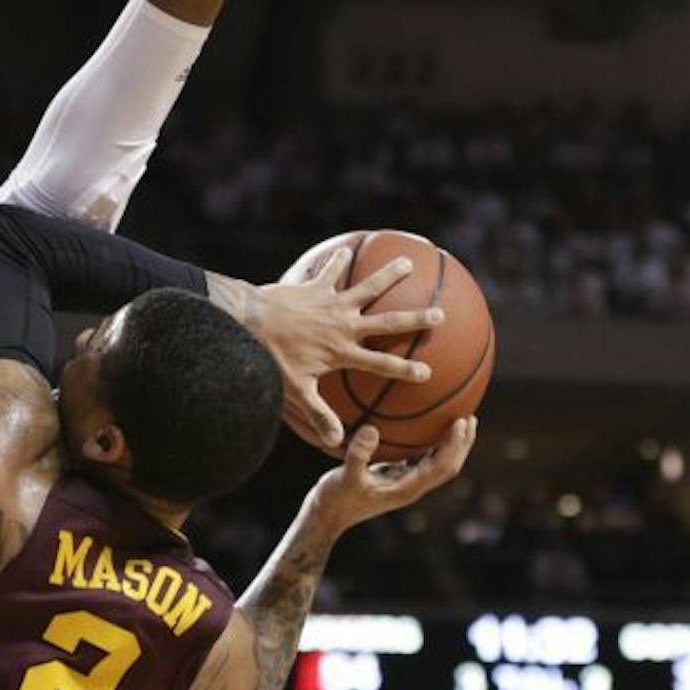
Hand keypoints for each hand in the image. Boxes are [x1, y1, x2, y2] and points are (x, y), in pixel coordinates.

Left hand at [246, 252, 445, 450]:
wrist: (250, 324)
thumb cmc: (272, 360)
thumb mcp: (296, 391)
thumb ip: (318, 414)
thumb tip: (335, 442)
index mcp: (342, 352)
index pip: (381, 364)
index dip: (404, 370)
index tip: (427, 373)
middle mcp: (344, 325)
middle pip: (387, 322)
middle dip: (415, 319)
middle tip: (439, 314)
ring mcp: (331, 303)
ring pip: (368, 287)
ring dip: (389, 275)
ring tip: (409, 263)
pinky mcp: (315, 287)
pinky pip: (331, 271)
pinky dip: (339, 260)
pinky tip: (348, 247)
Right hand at [308, 417, 476, 534]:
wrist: (325, 517)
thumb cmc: (335, 500)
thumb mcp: (345, 478)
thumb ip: (358, 456)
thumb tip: (371, 429)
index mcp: (407, 488)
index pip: (442, 466)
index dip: (455, 445)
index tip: (461, 421)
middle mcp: (411, 486)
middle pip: (448, 465)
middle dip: (462, 443)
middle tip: (470, 417)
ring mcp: (404, 482)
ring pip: (436, 462)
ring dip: (450, 443)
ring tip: (457, 419)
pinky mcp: (393, 477)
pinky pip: (418, 458)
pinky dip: (428, 443)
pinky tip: (423, 426)